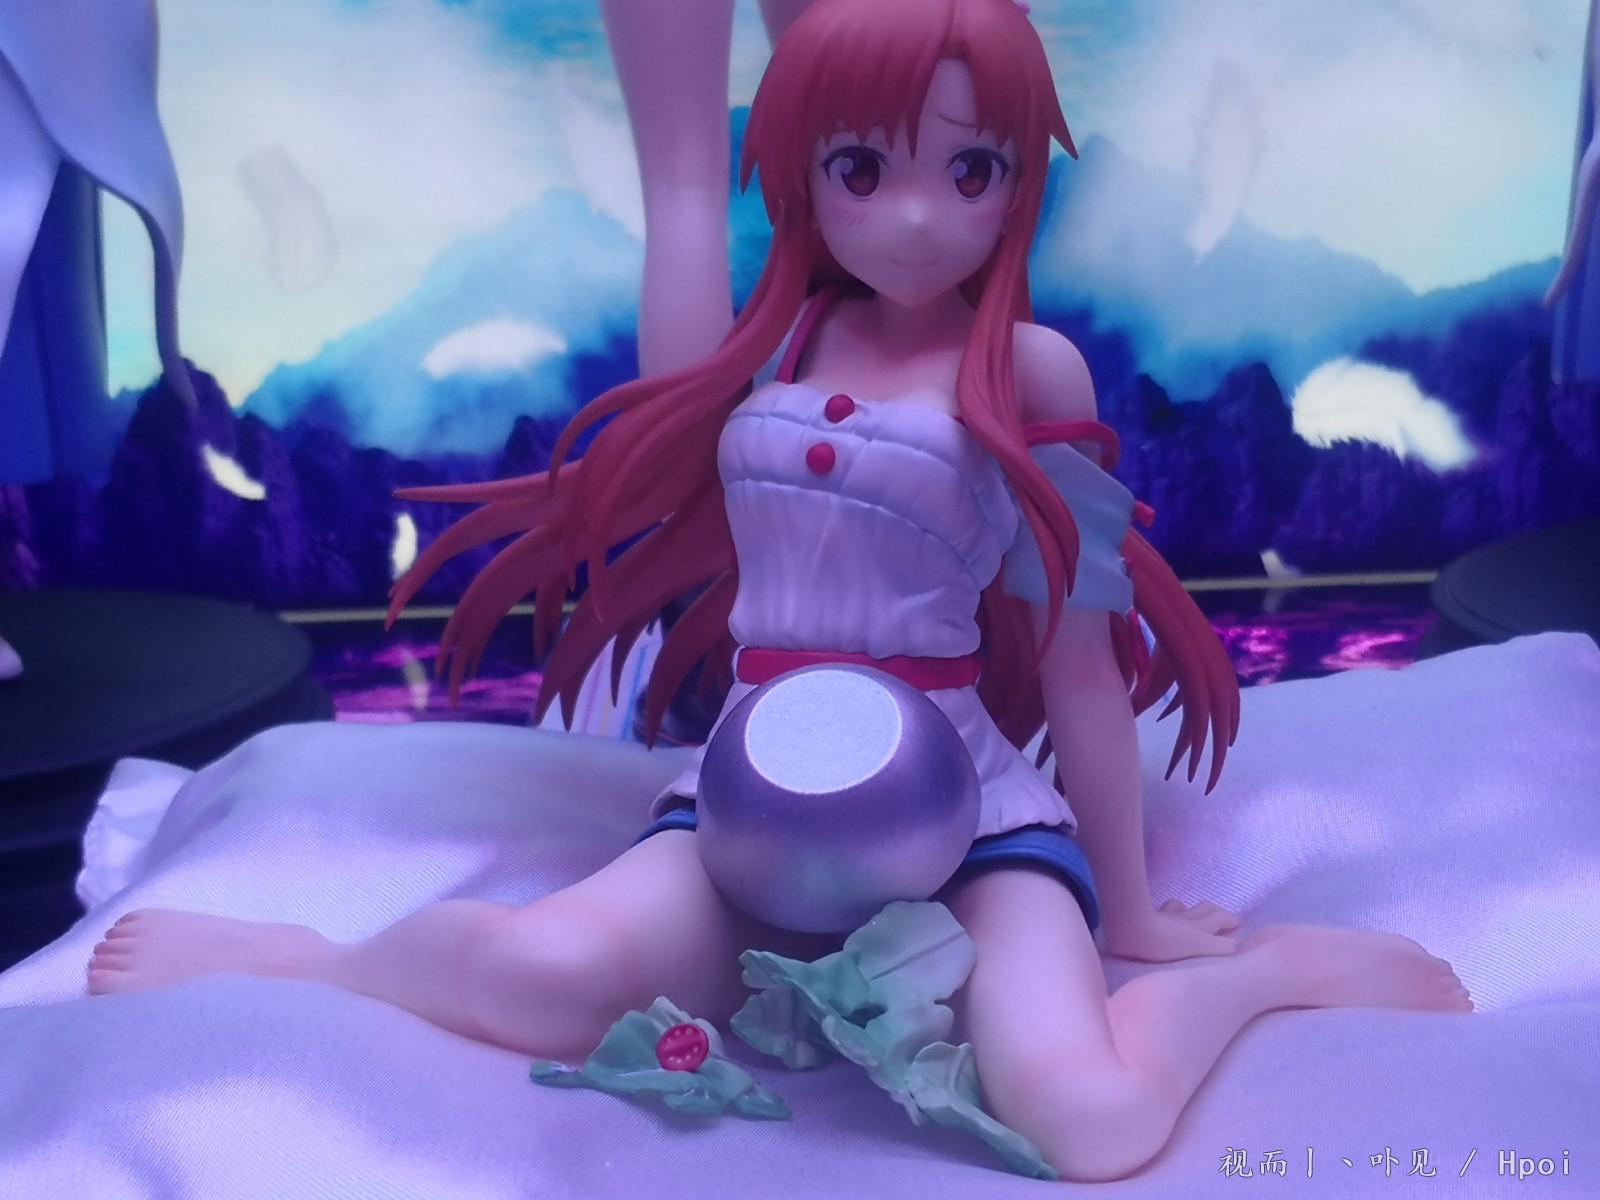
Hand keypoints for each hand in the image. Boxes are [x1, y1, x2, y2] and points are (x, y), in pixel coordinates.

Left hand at [1102, 899, 1242, 962]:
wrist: (1129, 931)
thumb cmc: (1163, 945)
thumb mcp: (1199, 947)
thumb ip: (1219, 947)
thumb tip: (1237, 945)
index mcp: (1199, 929)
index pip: (1221, 920)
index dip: (1231, 921)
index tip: (1239, 925)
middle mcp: (1187, 919)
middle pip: (1208, 910)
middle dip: (1220, 913)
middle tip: (1228, 920)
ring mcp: (1168, 917)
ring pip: (1188, 908)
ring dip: (1197, 911)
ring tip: (1201, 917)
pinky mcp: (1152, 916)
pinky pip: (1167, 910)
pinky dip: (1174, 911)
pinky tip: (1170, 915)